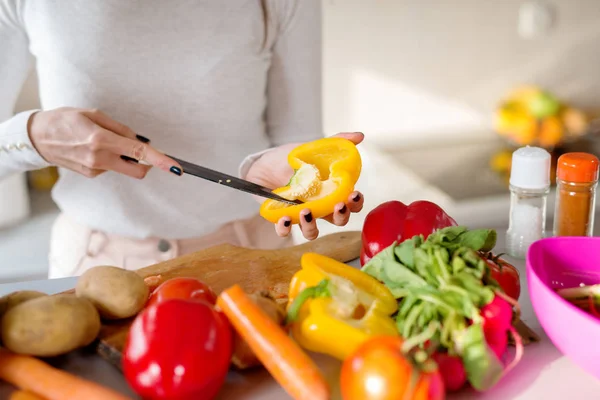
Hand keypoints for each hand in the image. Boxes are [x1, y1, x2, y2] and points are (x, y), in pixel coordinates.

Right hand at [28, 107, 181, 178]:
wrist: (37, 138)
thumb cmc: (65, 120)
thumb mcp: (93, 114)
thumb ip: (120, 129)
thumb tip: (140, 141)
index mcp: (101, 140)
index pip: (139, 153)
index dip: (160, 160)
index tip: (176, 168)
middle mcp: (99, 158)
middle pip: (138, 170)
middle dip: (148, 164)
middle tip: (142, 150)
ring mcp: (95, 169)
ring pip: (124, 167)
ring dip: (123, 156)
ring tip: (101, 141)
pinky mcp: (91, 175)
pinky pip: (111, 167)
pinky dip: (111, 158)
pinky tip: (93, 148)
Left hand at [246, 132, 364, 239]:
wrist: (264, 163)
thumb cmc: (292, 159)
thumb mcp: (314, 148)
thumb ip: (336, 142)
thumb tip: (359, 136)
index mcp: (331, 192)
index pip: (351, 203)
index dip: (356, 203)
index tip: (354, 194)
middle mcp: (319, 207)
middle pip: (337, 220)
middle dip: (341, 216)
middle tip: (338, 205)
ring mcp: (300, 214)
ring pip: (312, 232)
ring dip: (312, 226)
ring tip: (306, 211)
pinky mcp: (281, 217)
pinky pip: (285, 231)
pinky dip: (285, 229)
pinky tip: (284, 218)